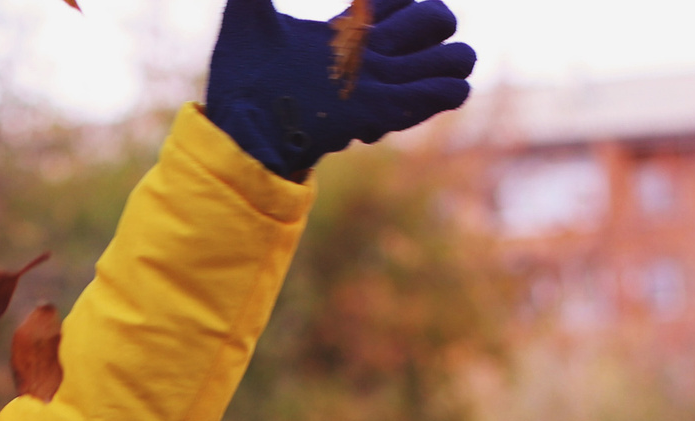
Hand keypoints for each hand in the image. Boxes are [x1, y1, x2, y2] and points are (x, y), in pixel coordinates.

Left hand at [206, 0, 474, 181]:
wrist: (239, 131)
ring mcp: (382, 85)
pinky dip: (437, 93)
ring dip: (441, 63)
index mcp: (348, 31)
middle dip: (433, 22)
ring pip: (455, 58)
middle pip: (437, 19)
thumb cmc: (240, 78)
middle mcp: (372, 56)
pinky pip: (443, 94)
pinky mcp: (384, 113)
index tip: (357, 14)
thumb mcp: (245, 16)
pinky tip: (387, 112)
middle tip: (384, 42)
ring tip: (393, 82)